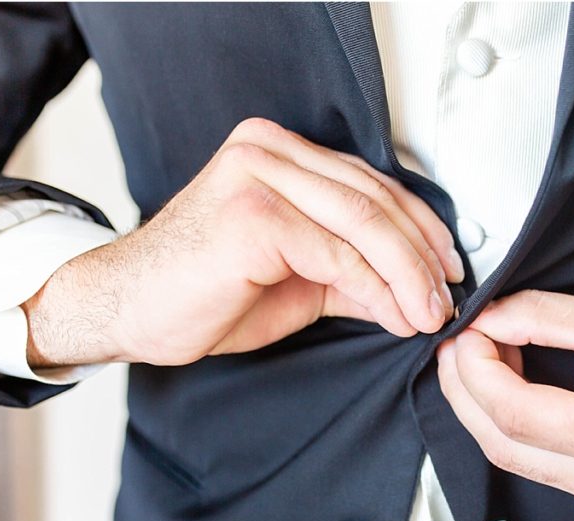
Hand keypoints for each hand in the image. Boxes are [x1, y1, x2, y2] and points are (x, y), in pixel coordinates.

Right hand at [24, 117, 463, 366]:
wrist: (127, 311)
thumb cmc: (203, 292)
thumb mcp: (300, 280)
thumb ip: (354, 273)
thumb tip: (415, 291)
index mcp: (278, 153)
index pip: (372, 183)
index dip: (420, 228)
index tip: (446, 270)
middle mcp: (269, 151)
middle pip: (376, 199)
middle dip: (423, 257)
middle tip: (445, 301)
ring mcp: (260, 176)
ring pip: (366, 224)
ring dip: (409, 276)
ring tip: (428, 314)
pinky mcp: (255, 214)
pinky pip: (339, 254)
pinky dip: (378, 290)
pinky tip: (396, 316)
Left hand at [437, 290, 573, 518]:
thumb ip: (541, 318)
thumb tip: (486, 321)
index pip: (516, 413)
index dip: (476, 371)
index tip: (465, 334)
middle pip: (505, 445)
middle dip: (468, 391)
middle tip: (457, 346)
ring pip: (516, 458)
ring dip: (485, 407)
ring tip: (480, 357)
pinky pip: (539, 463)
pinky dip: (513, 423)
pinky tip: (507, 385)